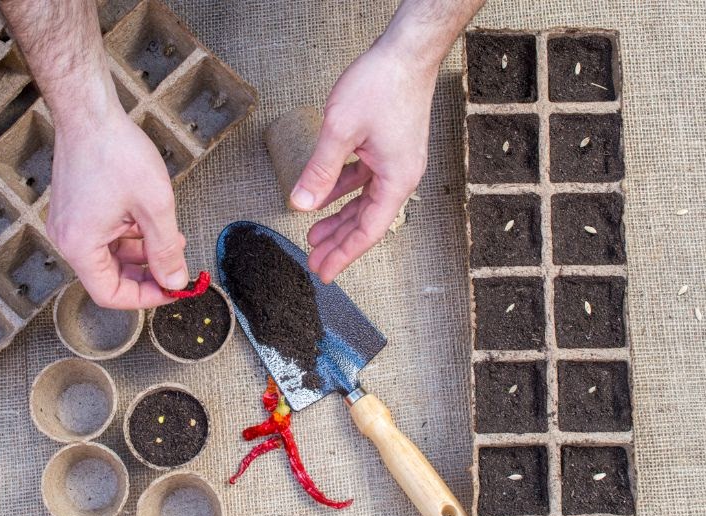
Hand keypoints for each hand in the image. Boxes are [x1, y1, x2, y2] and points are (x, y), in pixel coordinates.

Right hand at [46, 109, 187, 308]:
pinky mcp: (76, 209)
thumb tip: (174, 282)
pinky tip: (152, 221)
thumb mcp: (154, 206)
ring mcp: (70, 224)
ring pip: (110, 255)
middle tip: (176, 266)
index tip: (171, 290)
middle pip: (110, 276)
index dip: (144, 298)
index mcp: (80, 246)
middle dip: (147, 273)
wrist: (90, 113)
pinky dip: (130, 235)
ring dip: (142, 252)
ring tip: (171, 238)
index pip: (110, 294)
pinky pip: (105, 236)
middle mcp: (68, 239)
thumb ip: (166, 250)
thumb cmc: (115, 152)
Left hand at [290, 43, 437, 282]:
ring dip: (338, 220)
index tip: (324, 271)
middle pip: (365, 222)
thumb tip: (300, 205)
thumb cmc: (383, 85)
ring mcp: (395, 163)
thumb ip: (319, 172)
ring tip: (315, 236)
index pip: (366, 231)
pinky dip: (342, 191)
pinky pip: (362, 181)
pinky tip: (323, 198)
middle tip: (315, 262)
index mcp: (396, 180)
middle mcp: (400, 176)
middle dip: (338, 243)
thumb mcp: (340, 131)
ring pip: (363, 203)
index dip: (344, 255)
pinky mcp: (388, 149)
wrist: (405, 54)